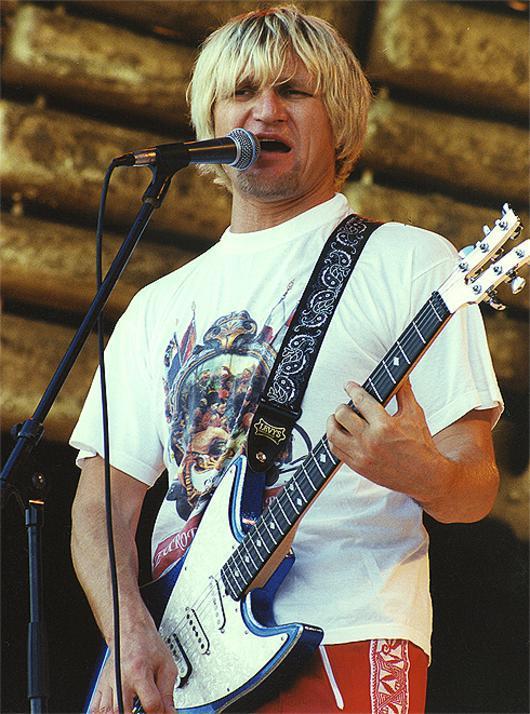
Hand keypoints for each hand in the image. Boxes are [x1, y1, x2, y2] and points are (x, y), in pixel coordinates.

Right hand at [89, 621, 176, 713]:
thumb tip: (170, 713)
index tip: (164, 713)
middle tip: (146, 713)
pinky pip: (95, 707)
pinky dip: (104, 713)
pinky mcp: (100, 686)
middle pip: (124, 712)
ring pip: (107, 712)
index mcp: (140, 672)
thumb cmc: (148, 645)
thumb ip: (168, 692)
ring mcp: (108, 683)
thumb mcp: (166, 665)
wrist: (130, 630)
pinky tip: (117, 710)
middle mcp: (121, 679)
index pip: (151, 705)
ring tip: (132, 710)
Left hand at [326, 378, 442, 500]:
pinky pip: (335, 451)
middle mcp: (370, 441)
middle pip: (341, 415)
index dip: (352, 389)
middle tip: (347, 405)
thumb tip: (400, 376)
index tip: (349, 386)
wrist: (424, 477)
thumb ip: (404, 393)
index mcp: (385, 426)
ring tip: (338, 419)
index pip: (360, 401)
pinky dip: (334, 439)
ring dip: (332, 422)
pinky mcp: (358, 467)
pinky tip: (341, 434)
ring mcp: (362, 455)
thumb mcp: (415, 415)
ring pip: (333, 434)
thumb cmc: (421, 446)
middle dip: (342, 406)